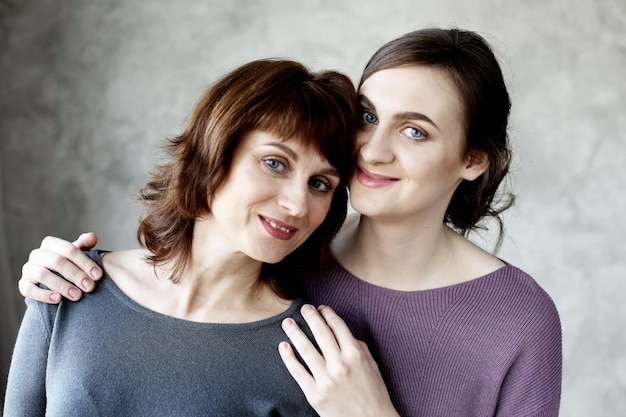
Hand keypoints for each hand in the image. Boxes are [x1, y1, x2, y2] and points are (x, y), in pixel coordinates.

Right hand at [18, 233, 100, 302]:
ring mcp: (28, 269)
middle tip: (90, 286)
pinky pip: (29, 289)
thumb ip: (85, 245)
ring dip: (61, 285)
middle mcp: (37, 254)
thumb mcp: (78, 254)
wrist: (54, 282)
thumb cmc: (70, 264)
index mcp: (51, 244)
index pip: (69, 249)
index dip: (85, 262)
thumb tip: (92, 237)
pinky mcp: (23, 284)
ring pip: (42, 275)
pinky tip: (58, 299)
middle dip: (76, 274)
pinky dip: (43, 294)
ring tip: (77, 295)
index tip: (98, 275)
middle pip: (57, 261)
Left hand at [279, 304, 399, 416]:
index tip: (321, 308)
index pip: (338, 326)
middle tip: (303, 308)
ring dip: (295, 332)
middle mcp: (340, 365)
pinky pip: (297, 371)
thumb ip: (356, 346)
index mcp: (355, 354)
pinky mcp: (314, 394)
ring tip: (287, 323)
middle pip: (320, 333)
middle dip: (310, 317)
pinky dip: (288, 357)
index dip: (328, 314)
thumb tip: (339, 331)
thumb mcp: (371, 364)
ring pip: (306, 349)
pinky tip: (283, 346)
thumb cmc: (373, 392)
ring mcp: (326, 380)